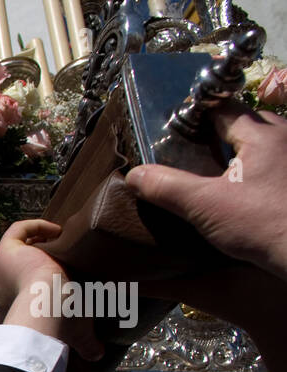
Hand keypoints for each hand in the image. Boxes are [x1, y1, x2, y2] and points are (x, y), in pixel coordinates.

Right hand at [0, 219, 103, 360]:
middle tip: (54, 259)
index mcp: (5, 308)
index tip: (47, 282)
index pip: (9, 296)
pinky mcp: (6, 251)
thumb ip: (85, 344)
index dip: (26, 287)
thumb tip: (98, 356)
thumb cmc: (57, 324)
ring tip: (57, 242)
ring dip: (34, 244)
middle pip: (11, 272)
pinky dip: (34, 227)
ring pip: (13, 251)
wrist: (49, 306)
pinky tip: (55, 230)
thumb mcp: (74, 333)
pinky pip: (16, 232)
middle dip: (29, 264)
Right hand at [126, 101, 286, 282]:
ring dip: (247, 150)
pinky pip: (278, 164)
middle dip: (226, 131)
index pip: (226, 108)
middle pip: (251, 121)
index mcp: (263, 136)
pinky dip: (262, 170)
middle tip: (200, 149)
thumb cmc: (264, 225)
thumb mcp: (205, 206)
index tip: (181, 126)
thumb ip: (167, 187)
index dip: (200, 114)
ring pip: (269, 142)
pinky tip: (248, 191)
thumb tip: (135, 175)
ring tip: (222, 171)